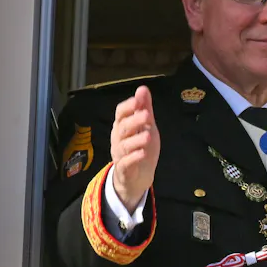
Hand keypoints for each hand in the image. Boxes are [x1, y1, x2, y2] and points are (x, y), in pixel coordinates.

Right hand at [110, 86, 159, 210]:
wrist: (138, 177)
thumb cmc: (141, 147)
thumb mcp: (146, 127)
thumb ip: (145, 109)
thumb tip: (143, 88)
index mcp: (122, 126)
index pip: (120, 113)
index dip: (128, 107)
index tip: (138, 100)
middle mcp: (118, 139)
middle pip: (123, 128)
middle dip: (134, 121)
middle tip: (147, 115)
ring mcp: (120, 154)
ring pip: (124, 145)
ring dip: (135, 140)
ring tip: (148, 135)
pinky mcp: (124, 169)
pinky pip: (126, 163)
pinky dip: (133, 158)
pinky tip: (142, 153)